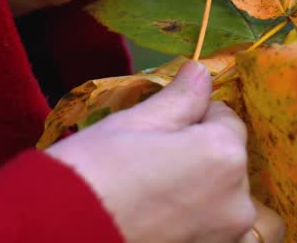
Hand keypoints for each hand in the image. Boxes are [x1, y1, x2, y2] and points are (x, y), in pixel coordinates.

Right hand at [45, 62, 284, 242]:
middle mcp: (238, 202)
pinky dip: (194, 225)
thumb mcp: (133, 123)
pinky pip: (215, 232)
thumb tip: (201, 72)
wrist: (57, 231)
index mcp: (224, 155)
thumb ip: (179, 98)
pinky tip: (158, 222)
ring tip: (152, 198)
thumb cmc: (92, 172)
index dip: (190, 117)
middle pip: (226, 163)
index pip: (225, 119)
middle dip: (197, 157)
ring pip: (221, 201)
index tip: (156, 130)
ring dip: (199, 195)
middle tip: (147, 164)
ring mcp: (226, 238)